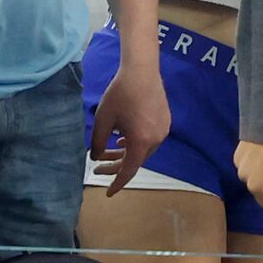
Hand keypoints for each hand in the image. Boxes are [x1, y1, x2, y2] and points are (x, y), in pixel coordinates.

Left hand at [87, 51, 171, 192]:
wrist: (142, 70)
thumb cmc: (120, 94)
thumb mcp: (103, 120)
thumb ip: (98, 143)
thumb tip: (97, 157)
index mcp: (141, 142)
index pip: (129, 171)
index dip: (117, 183)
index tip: (108, 192)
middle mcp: (156, 139)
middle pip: (136, 161)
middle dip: (116, 166)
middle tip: (98, 167)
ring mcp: (163, 130)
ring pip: (143, 151)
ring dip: (125, 154)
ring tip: (109, 151)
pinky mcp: (165, 121)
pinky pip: (149, 140)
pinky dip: (135, 144)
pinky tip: (123, 138)